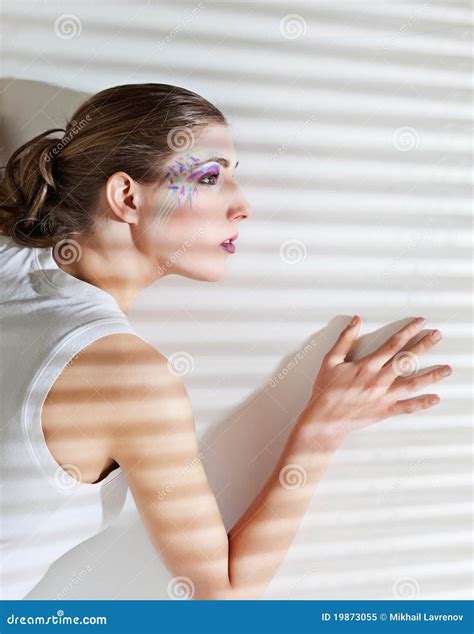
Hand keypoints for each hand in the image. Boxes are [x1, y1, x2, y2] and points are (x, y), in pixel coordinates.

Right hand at [302, 316, 451, 447]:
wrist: (324, 418)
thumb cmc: (326, 390)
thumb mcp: (331, 360)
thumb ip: (345, 339)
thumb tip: (356, 321)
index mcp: (366, 366)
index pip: (392, 344)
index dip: (408, 331)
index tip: (420, 323)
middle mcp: (378, 380)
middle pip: (407, 360)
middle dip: (424, 345)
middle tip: (438, 336)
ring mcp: (383, 396)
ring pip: (413, 384)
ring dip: (431, 375)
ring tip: (447, 369)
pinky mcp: (384, 411)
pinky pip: (407, 407)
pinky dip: (422, 403)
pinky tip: (435, 398)